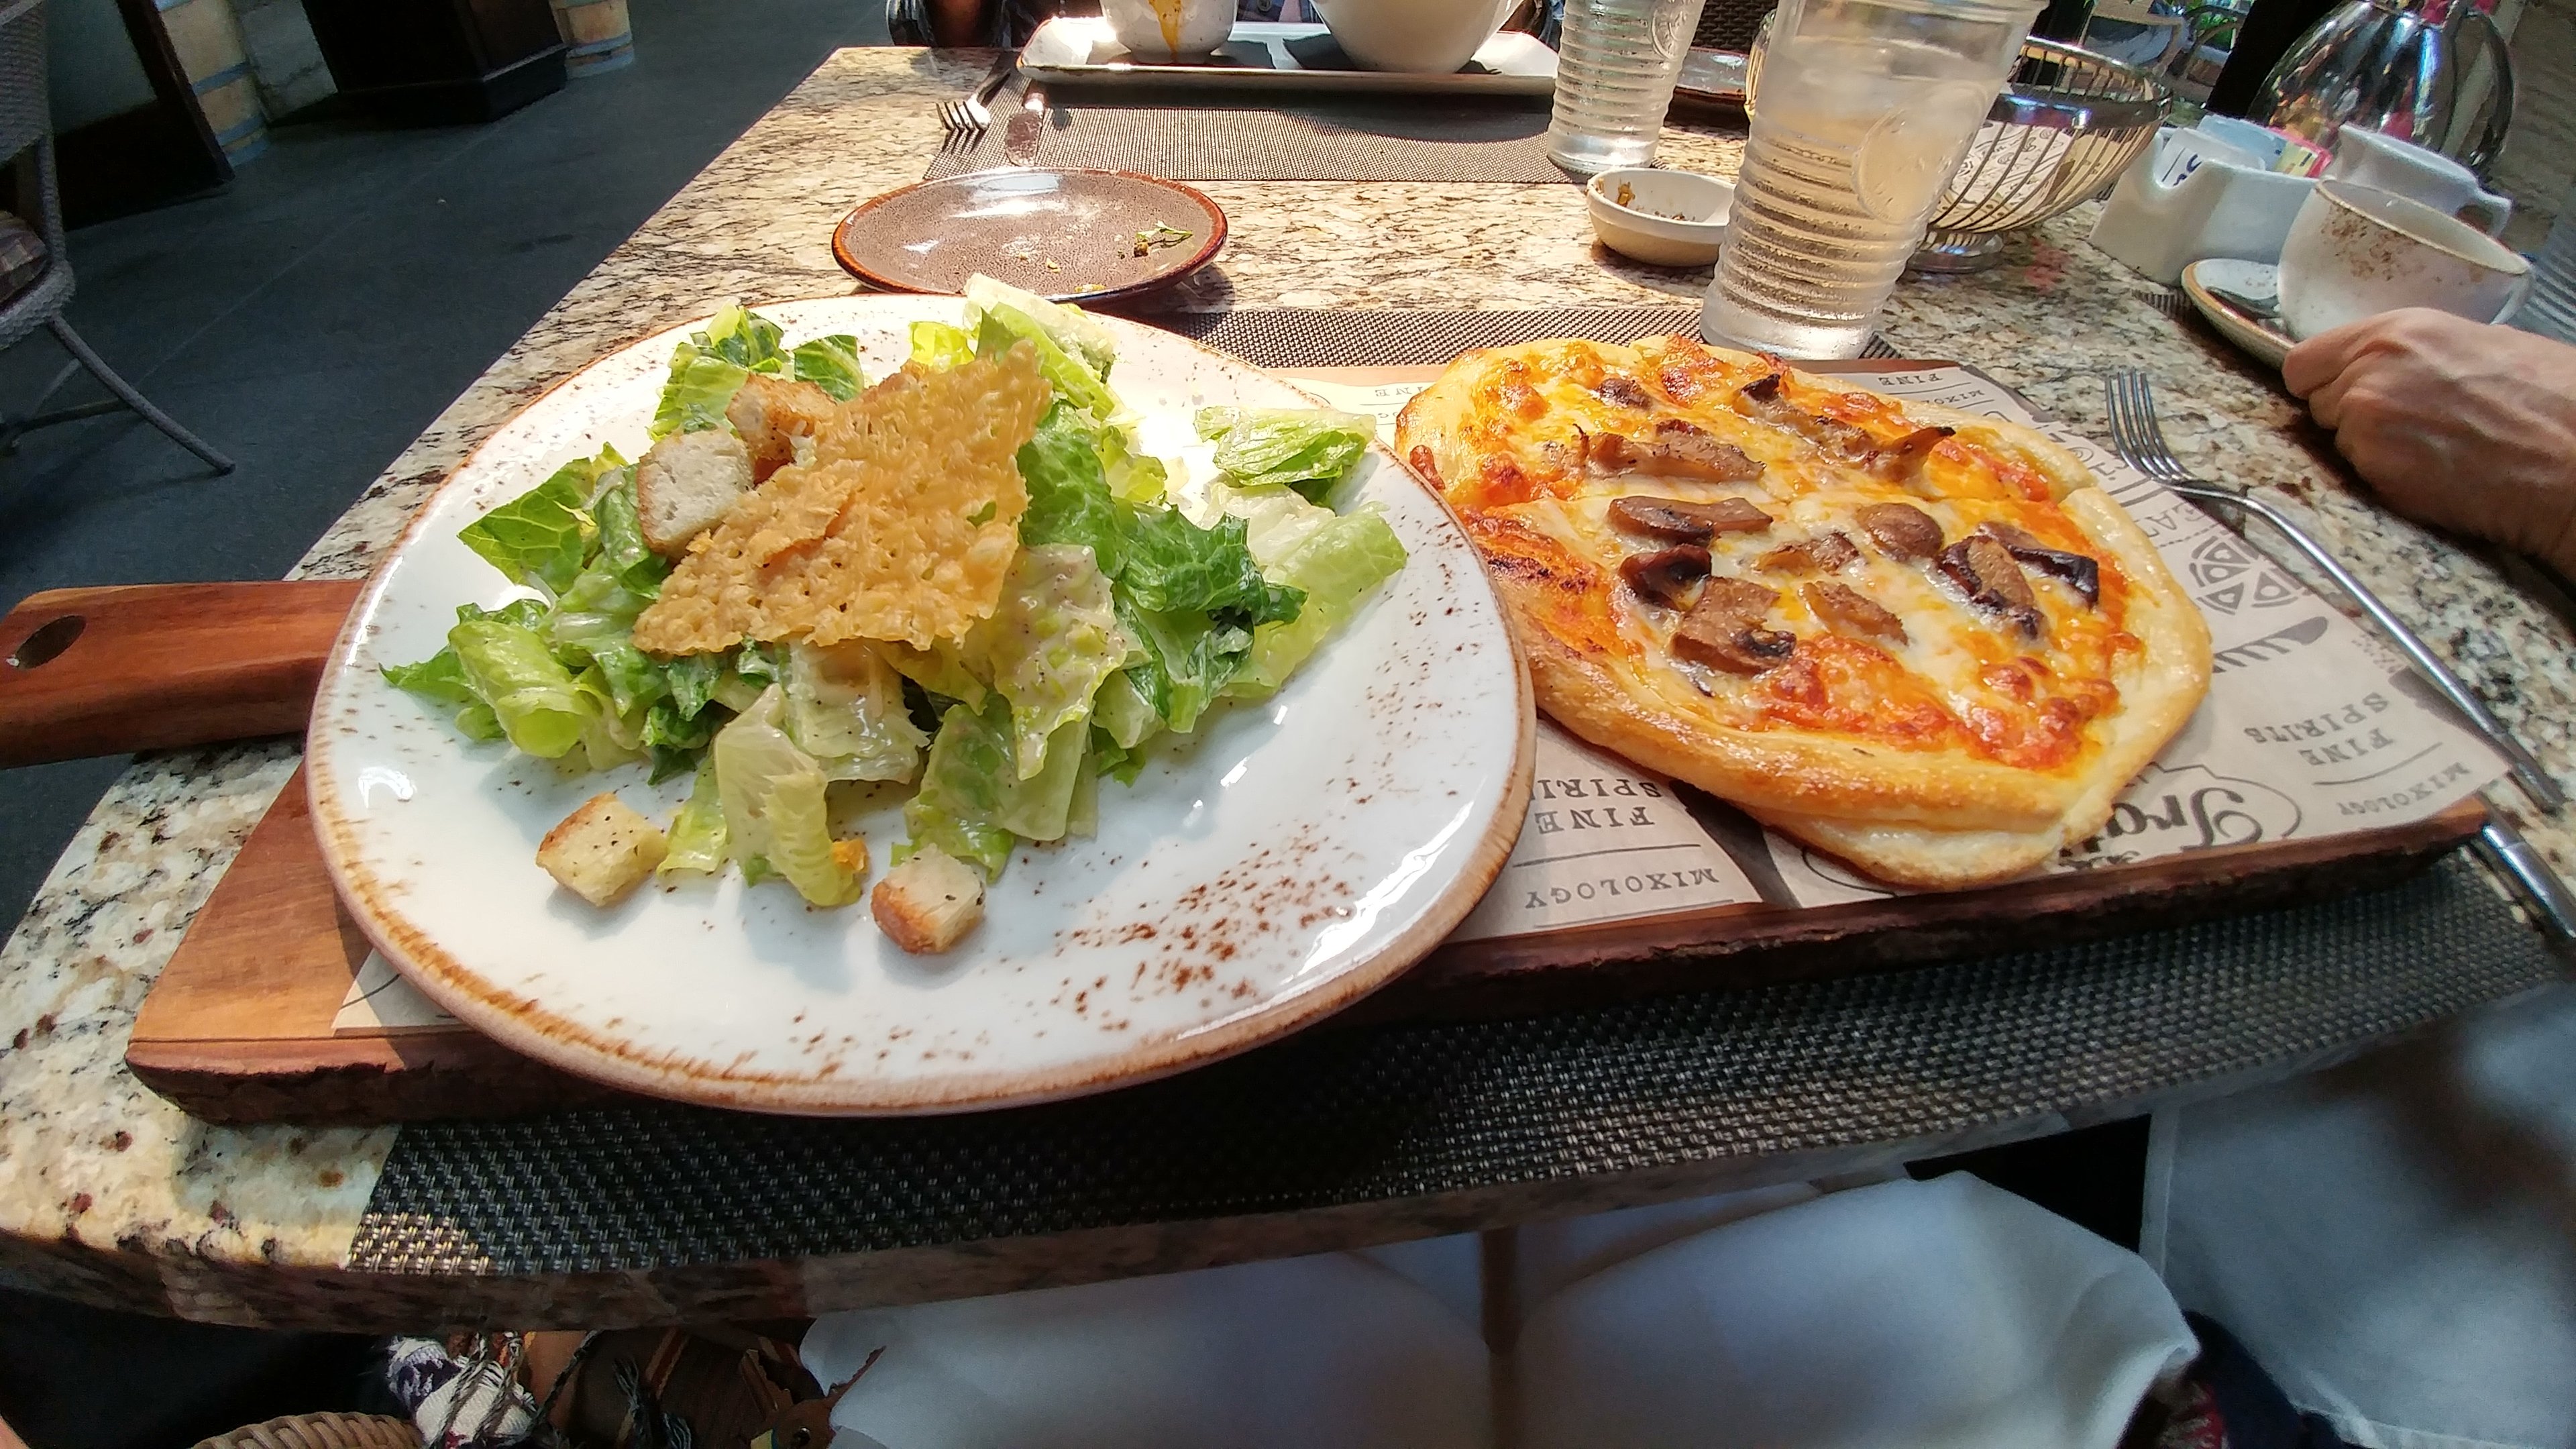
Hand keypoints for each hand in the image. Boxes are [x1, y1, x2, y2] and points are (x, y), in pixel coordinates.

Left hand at [2283, 308, 2575, 576]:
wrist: (2570, 454)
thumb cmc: (2544, 398)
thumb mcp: (2474, 345)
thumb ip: (2411, 354)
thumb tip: (2383, 364)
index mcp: (2394, 333)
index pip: (2306, 361)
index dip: (2324, 381)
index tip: (2343, 392)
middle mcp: (2368, 372)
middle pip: (2318, 402)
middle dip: (2348, 415)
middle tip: (2405, 425)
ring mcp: (2366, 422)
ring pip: (2337, 440)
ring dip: (2368, 447)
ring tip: (2428, 448)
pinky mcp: (2376, 468)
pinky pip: (2358, 474)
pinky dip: (2385, 477)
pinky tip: (2431, 471)